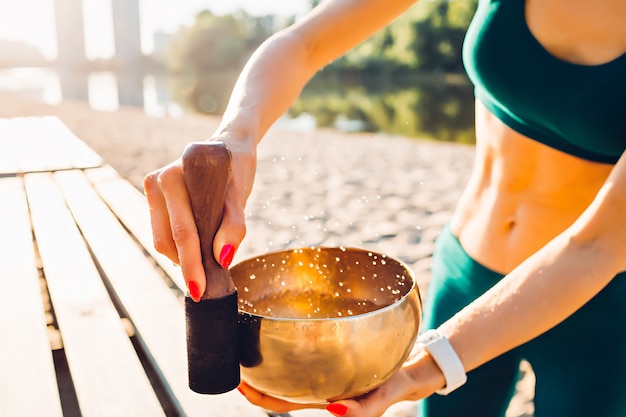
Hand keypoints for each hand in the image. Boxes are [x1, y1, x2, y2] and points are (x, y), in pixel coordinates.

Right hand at [143, 134, 256, 299]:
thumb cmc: (236, 168)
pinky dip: (179, 246)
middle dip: (186, 266)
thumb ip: (234, 224)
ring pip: (162, 239)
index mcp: (177, 175)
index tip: (200, 289)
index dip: (192, 263)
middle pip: (168, 239)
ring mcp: (153, 188)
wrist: (230, 146)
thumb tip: (223, 258)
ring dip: (182, 257)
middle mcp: (159, 180)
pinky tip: (197, 248)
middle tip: (203, 288)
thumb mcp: (241, 192)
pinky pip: (163, 232)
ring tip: (206, 262)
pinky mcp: (154, 197)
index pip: (184, 230)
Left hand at [238, 350, 445, 416]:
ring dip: (265, 355)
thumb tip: (335, 411)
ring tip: (246, 337)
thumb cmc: (395, 387)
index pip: (280, 401)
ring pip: (285, 365)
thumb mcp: (382, 399)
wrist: (413, 368)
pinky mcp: (331, 351)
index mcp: (321, 397)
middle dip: (253, 374)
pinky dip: (286, 338)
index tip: (238, 383)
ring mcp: (322, 368)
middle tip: (232, 354)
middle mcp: (316, 383)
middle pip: (275, 383)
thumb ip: (363, 409)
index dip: (257, 395)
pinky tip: (279, 323)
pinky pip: (303, 347)